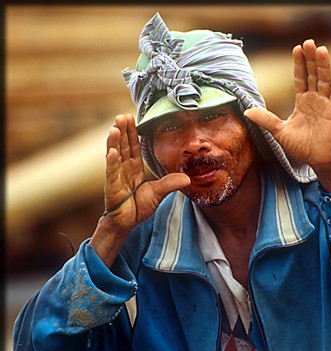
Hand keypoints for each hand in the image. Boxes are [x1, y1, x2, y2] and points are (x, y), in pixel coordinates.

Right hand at [89, 114, 189, 267]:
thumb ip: (170, 183)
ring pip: (115, 154)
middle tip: (122, 116)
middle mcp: (124, 168)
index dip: (133, 133)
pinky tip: (111, 151)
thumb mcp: (158, 193)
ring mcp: (116, 176)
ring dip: (114, 141)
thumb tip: (188, 178)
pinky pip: (112, 172)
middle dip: (122, 130)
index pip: (134, 146)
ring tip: (115, 127)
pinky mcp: (112, 186)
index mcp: (134, 168)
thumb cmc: (139, 207)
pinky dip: (112, 162)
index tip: (132, 118)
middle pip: (123, 145)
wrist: (127, 223)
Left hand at [245, 40, 330, 190]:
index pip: (300, 78)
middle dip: (311, 59)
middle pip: (313, 74)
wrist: (317, 159)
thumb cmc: (300, 146)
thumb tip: (247, 111)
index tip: (296, 48)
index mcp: (302, 101)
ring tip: (321, 50)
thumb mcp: (279, 131)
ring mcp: (326, 104)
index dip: (299, 64)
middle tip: (309, 42)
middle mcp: (314, 99)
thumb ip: (266, 119)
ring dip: (324, 65)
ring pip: (325, 80)